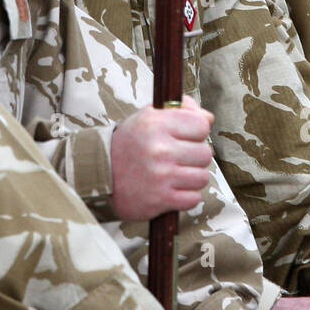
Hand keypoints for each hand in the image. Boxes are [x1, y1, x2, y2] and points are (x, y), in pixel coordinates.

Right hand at [110, 96, 213, 220]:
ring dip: (192, 177)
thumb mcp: (148, 116)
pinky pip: (193, 199)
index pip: (201, 125)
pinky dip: (186, 196)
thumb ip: (180, 110)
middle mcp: (159, 149)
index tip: (186, 136)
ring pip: (202, 177)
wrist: (101, 175)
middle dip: (195, 156)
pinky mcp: (160, 199)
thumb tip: (208, 118)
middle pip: (205, 153)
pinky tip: (172, 188)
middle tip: (179, 157)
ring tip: (176, 173)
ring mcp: (160, 176)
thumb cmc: (130, 143)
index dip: (197, 131)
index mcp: (155, 124)